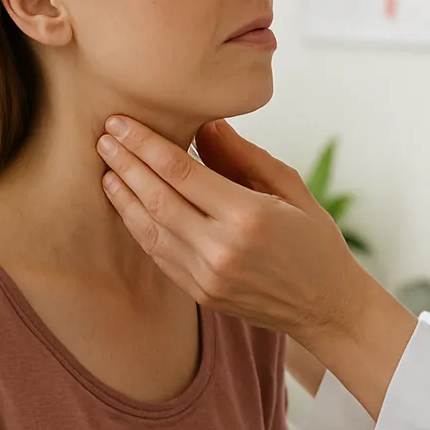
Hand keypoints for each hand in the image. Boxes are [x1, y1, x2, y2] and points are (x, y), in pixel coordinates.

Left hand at [96, 117, 415, 414]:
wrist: (327, 306)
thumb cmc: (315, 241)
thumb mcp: (291, 188)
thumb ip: (244, 156)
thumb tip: (204, 124)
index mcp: (248, 215)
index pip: (180, 171)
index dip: (145, 144)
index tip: (121, 122)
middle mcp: (221, 248)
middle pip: (157, 197)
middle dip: (125, 163)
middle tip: (103, 136)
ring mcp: (207, 275)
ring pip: (149, 228)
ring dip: (123, 195)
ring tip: (107, 167)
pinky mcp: (200, 293)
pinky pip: (158, 254)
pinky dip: (138, 226)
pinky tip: (127, 204)